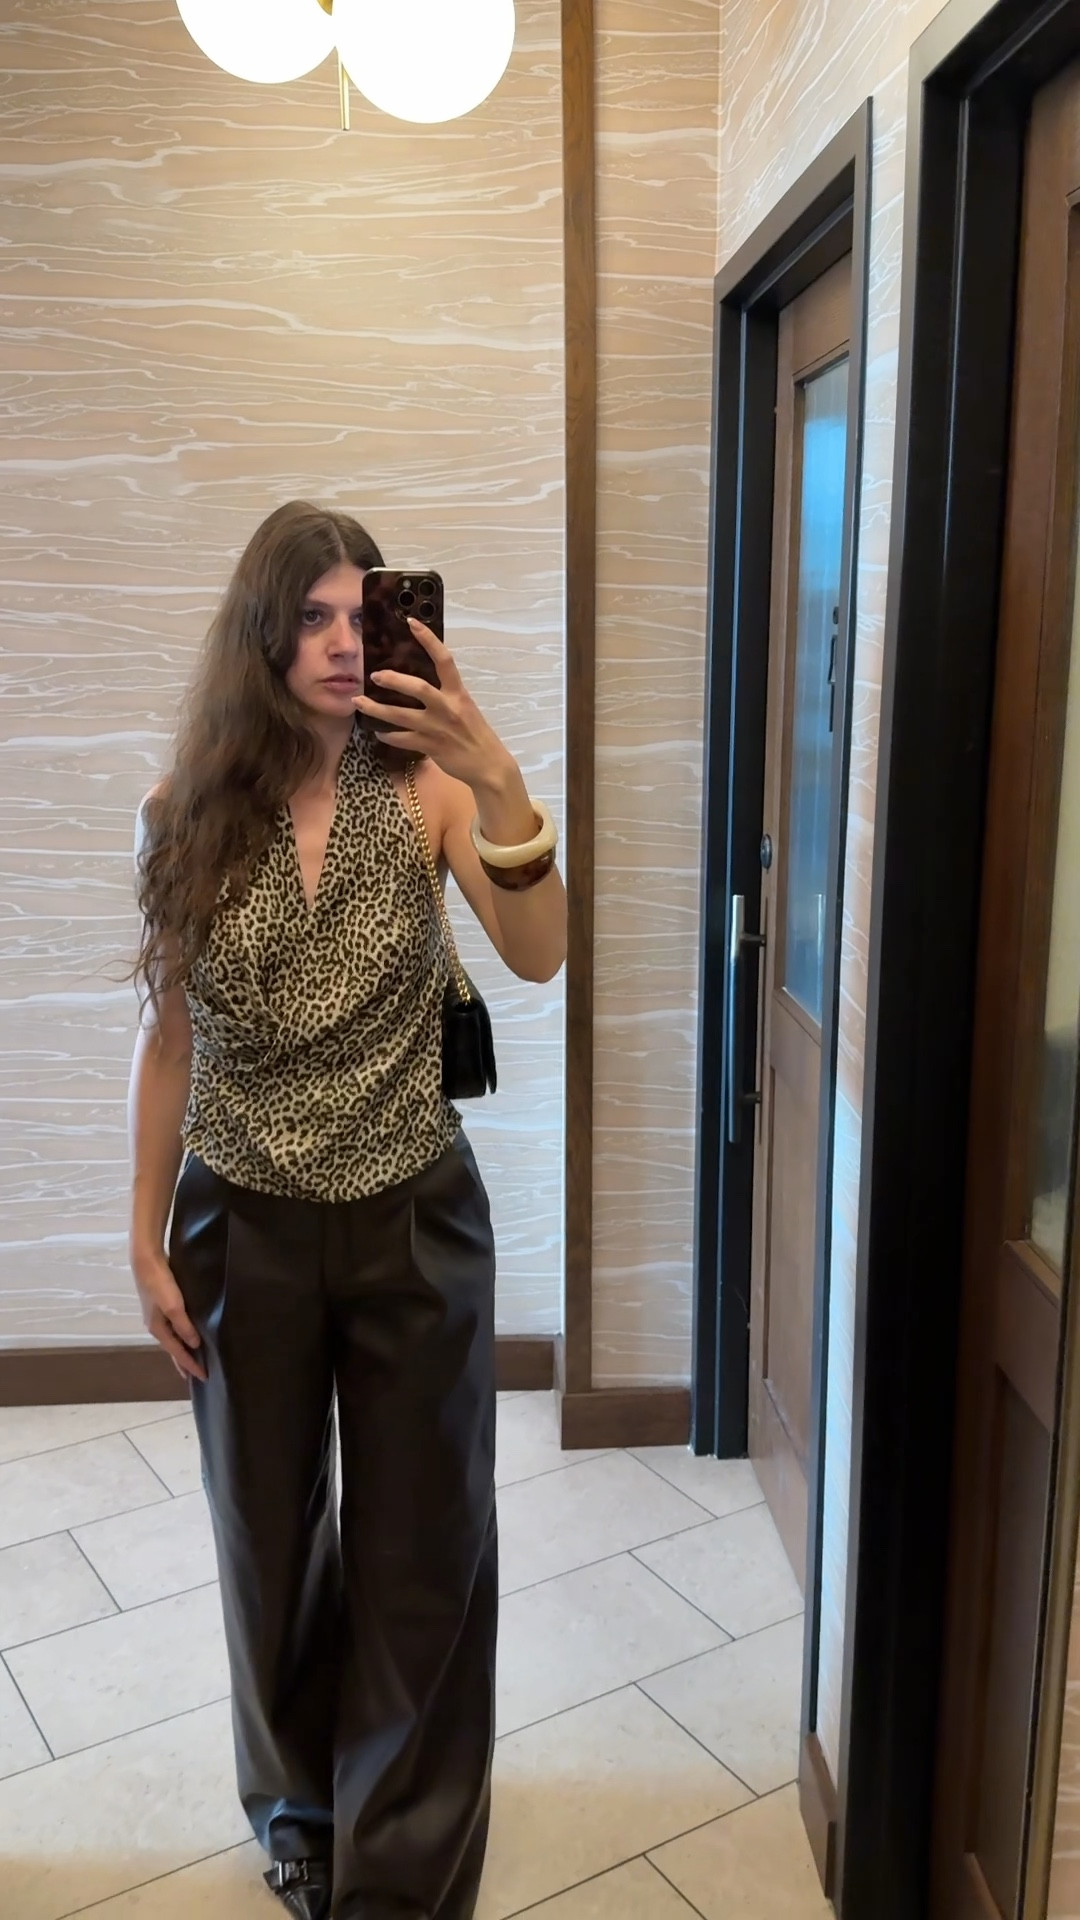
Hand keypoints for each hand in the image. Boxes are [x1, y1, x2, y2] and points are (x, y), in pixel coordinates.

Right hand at [131, 1246, 206, 1382]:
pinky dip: (180, 1336)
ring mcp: (156, 1316)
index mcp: (158, 1329)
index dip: (191, 1366)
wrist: (146, 1260)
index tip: (204, 1377)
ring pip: (172, 1339)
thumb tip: (195, 1344)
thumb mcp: (173, 1306)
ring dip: (182, 1351)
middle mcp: (156, 1326)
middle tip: (195, 1376)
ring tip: (192, 1360)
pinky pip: (173, 1328)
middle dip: (183, 1363)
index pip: (177, 1353)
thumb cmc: (159, 1283)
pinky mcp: (160, 1305)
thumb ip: (184, 1326)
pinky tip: (186, 1334)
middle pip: (173, 1350)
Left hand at [354, 618, 511, 789]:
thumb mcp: (464, 707)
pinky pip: (402, 739)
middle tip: (375, 675)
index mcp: (458, 693)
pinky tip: (378, 732)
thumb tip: (420, 683)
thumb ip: (445, 694)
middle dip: (394, 680)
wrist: (487, 764)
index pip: (444, 660)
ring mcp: (437, 728)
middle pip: (418, 688)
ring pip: (401, 716)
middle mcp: (447, 707)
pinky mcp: (430, 746)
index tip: (412, 622)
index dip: (429, 640)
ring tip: (358, 701)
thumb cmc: (475, 733)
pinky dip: (387, 735)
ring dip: (376, 709)